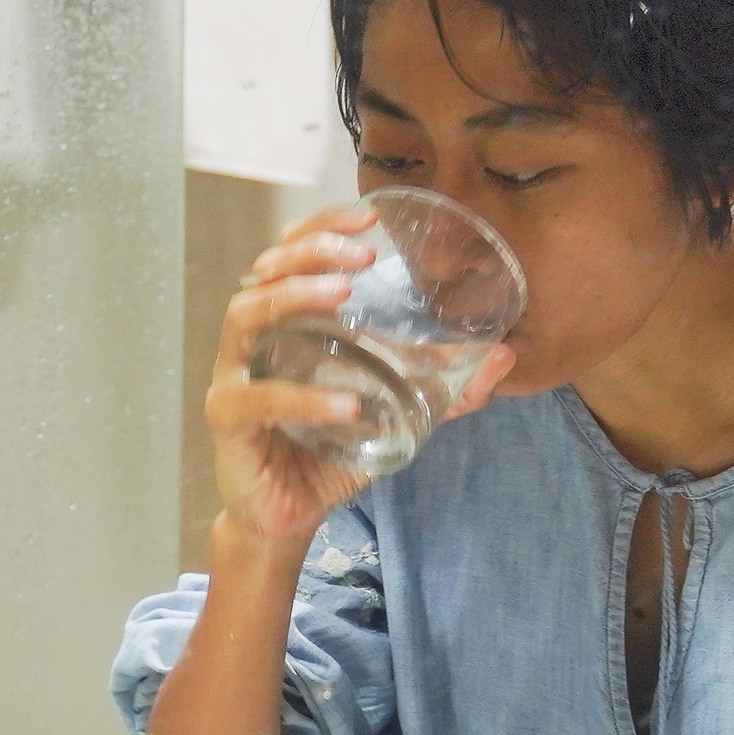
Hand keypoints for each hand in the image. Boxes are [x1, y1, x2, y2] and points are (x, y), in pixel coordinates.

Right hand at [205, 207, 515, 549]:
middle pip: (263, 274)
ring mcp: (234, 377)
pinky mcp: (229, 422)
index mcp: (286, 326)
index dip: (320, 229)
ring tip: (341, 297)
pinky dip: (302, 399)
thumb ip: (444, 388)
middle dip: (309, 253)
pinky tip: (346, 404)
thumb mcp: (395, 414)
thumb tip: (504, 356)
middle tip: (360, 257)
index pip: (288, 257)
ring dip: (293, 298)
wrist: (288, 516)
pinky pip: (258, 399)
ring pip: (245, 318)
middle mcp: (254, 342)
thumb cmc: (330, 451)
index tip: (365, 218)